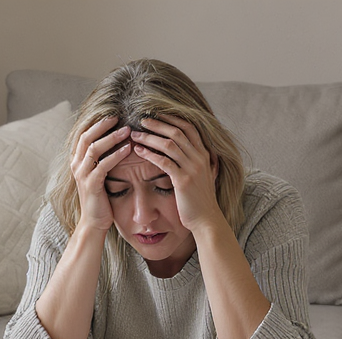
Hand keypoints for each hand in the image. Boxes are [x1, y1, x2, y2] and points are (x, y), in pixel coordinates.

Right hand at [70, 115, 131, 233]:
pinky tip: (127, 149)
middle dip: (102, 125)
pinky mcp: (91, 185)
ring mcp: (82, 174)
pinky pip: (103, 165)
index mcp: (78, 160)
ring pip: (94, 149)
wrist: (94, 222)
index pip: (84, 135)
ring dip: (111, 138)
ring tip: (127, 130)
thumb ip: (102, 159)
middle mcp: (76, 165)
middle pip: (86, 137)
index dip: (97, 123)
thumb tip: (116, 141)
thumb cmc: (101, 198)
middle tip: (118, 116)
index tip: (112, 114)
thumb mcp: (99, 174)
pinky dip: (115, 155)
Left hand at [130, 115, 222, 234]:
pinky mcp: (183, 180)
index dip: (172, 119)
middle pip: (177, 132)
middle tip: (142, 120)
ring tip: (135, 135)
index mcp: (204, 154)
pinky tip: (138, 151)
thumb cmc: (201, 200)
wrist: (206, 220)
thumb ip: (199, 162)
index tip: (157, 115)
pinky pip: (163, 162)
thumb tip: (194, 152)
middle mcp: (200, 158)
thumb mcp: (204, 176)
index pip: (189, 128)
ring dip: (149, 137)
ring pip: (169, 144)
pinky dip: (149, 154)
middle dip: (158, 124)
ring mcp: (192, 168)